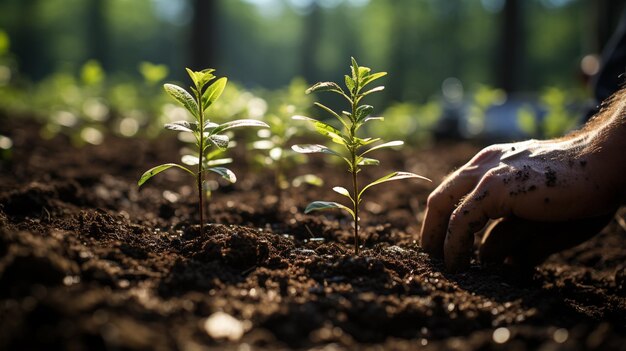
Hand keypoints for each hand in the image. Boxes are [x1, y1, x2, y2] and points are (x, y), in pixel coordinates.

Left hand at [420, 137, 622, 270]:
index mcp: (493, 161)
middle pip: (441, 199)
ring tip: (445, 267)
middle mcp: (484, 163)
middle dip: (432, 230)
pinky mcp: (495, 187)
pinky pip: (462, 221)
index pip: (454, 191)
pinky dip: (454, 244)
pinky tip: (457, 263)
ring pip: (446, 209)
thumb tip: (500, 263)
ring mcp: (488, 172)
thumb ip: (516, 232)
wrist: (606, 162)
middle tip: (432, 258)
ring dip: (442, 243)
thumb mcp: (540, 213)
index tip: (442, 245)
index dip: (442, 220)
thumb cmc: (581, 187)